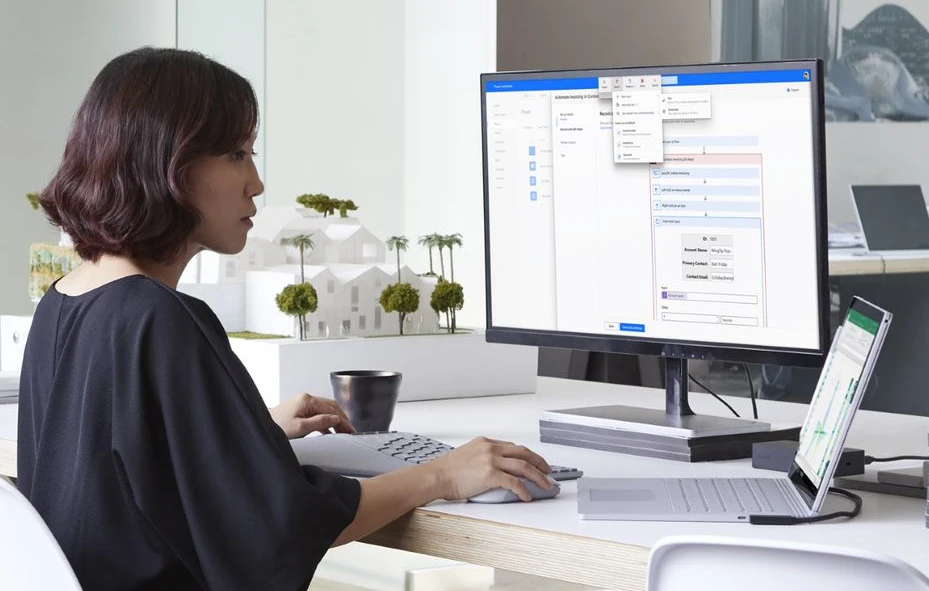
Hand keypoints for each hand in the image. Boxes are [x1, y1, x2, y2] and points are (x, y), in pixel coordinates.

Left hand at [269, 393, 354, 438]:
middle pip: (330, 407)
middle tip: (350, 431)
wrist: (260, 428)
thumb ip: (320, 422)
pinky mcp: (298, 410)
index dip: (343, 421)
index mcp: (307, 400)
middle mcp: (305, 398)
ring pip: (324, 410)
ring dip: (334, 420)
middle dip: (341, 419)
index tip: (351, 431)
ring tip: (342, 432)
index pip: (332, 410)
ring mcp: (302, 403)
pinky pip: (317, 413)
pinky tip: (329, 430)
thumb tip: (336, 419)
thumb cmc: (276, 427)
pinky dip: (325, 421)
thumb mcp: (301, 428)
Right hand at [425, 436, 552, 501]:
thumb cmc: (446, 470)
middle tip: (548, 471)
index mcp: (485, 442)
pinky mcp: (490, 474)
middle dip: (539, 462)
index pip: (513, 447)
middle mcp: (490, 448)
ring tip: (545, 484)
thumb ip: (482, 457)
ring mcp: (491, 460)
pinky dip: (523, 489)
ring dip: (538, 476)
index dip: (527, 455)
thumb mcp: (467, 455)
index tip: (534, 462)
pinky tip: (527, 496)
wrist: (435, 476)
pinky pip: (513, 482)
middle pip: (524, 452)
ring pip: (523, 466)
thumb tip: (495, 469)